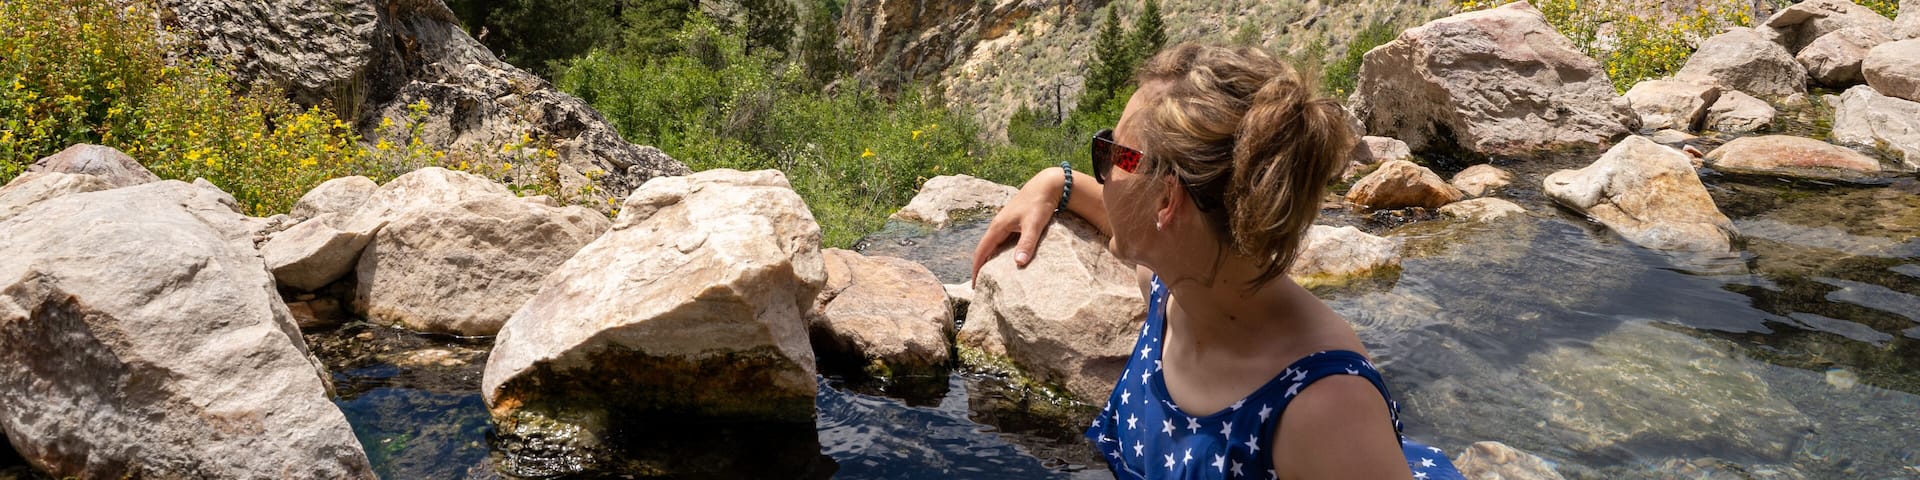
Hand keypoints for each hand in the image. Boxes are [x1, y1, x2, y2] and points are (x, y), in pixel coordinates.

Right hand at [970, 170, 1063, 284]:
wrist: (1046, 185)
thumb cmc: (1039, 204)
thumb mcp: (1034, 225)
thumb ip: (1027, 243)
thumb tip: (1018, 263)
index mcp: (998, 227)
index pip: (981, 252)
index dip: (976, 269)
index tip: (975, 286)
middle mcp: (998, 226)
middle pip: (985, 250)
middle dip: (980, 267)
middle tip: (981, 285)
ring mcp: (1005, 224)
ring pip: (994, 246)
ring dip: (990, 260)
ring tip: (991, 277)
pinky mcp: (1014, 223)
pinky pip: (1002, 242)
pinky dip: (1000, 254)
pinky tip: (1007, 262)